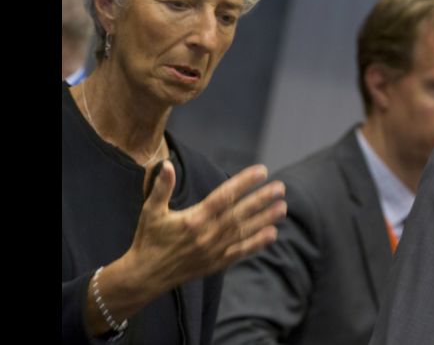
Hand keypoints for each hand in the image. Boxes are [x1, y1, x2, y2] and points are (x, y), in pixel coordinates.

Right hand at [127, 161, 285, 290]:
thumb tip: (167, 164)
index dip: (245, 182)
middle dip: (262, 199)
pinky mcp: (216, 263)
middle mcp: (207, 235)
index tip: (262, 171)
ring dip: (265, 219)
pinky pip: (241, 252)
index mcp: (194, 219)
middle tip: (280, 187)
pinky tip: (273, 233)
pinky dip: (257, 243)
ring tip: (283, 207)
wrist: (145, 276)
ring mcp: (214, 250)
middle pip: (240, 213)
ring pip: (245, 232)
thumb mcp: (151, 211)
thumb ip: (162, 187)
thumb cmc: (148, 239)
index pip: (225, 196)